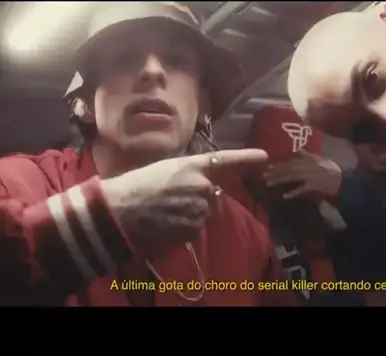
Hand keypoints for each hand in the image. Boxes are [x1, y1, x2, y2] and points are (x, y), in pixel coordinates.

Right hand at [101, 149, 267, 253]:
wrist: (119, 207)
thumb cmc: (137, 185)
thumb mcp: (166, 169)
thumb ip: (190, 175)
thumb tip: (208, 187)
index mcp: (192, 165)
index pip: (225, 160)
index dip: (246, 158)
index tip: (266, 157)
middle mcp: (200, 184)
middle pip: (212, 195)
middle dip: (199, 199)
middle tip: (173, 199)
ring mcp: (198, 207)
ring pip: (204, 213)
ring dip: (191, 215)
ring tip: (166, 212)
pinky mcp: (193, 227)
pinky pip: (196, 229)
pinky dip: (185, 229)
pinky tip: (166, 224)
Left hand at [263, 149, 341, 199]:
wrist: (343, 181)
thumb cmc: (331, 169)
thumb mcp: (319, 159)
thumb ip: (307, 155)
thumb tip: (297, 148)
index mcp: (309, 160)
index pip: (291, 161)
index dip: (279, 164)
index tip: (268, 167)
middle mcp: (308, 166)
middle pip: (289, 169)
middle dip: (276, 172)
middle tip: (264, 176)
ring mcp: (311, 176)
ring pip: (292, 177)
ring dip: (280, 180)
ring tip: (269, 183)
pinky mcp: (314, 186)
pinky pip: (302, 189)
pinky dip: (294, 192)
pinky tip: (285, 195)